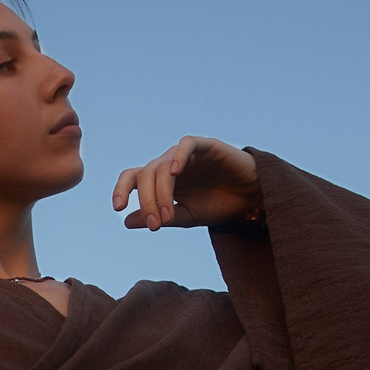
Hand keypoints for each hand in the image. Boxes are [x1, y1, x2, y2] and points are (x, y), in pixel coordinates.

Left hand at [111, 136, 260, 230]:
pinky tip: (175, 173)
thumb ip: (159, 217)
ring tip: (168, 216)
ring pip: (162, 166)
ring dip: (161, 193)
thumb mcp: (186, 217)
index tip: (118, 208)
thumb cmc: (218, 205)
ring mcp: (186, 155)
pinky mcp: (206, 146)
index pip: (133, 178)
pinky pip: (186, 144)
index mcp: (161, 181)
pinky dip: (178, 156)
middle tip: (155, 225)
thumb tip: (126, 222)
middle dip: (147, 202)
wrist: (251, 198)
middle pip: (145, 175)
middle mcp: (170, 165)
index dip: (121, 189)